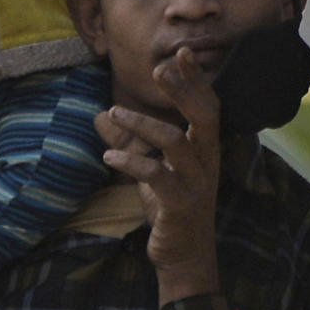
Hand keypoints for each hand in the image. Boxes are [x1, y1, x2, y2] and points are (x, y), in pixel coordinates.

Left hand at [95, 47, 220, 303]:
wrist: (183, 257)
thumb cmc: (170, 208)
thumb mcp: (148, 171)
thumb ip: (128, 143)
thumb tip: (100, 116)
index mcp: (205, 149)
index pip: (208, 105)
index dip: (196, 79)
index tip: (180, 53)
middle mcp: (208, 161)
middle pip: (203, 116)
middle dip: (183, 89)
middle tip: (158, 68)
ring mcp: (196, 183)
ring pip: (176, 142)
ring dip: (143, 123)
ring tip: (115, 111)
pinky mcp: (180, 204)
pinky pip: (157, 175)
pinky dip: (131, 162)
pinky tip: (109, 156)